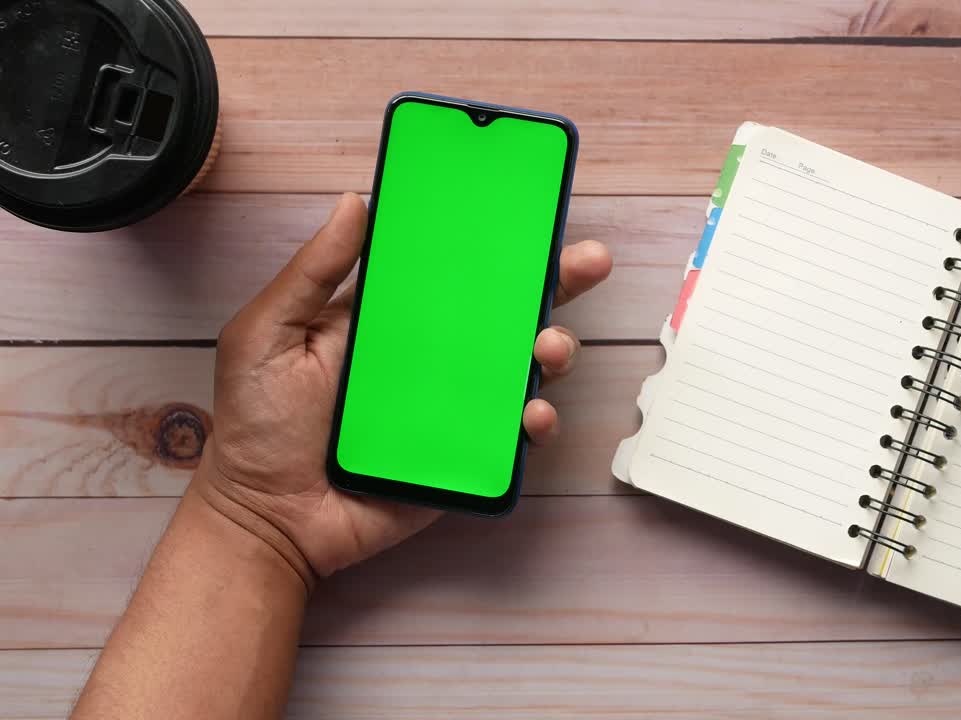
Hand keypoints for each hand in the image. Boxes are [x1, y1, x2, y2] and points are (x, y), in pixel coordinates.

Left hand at [190, 193, 611, 587]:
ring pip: (522, 369)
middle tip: (588, 260)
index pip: (453, 269)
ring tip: (550, 346)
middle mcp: (433, 356)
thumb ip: (312, 272)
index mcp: (392, 318)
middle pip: (506, 311)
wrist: (266, 519)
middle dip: (555, 281)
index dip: (494, 239)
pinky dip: (535, 423)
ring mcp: (454, 407)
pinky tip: (531, 414)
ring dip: (553, 349)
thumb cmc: (258, 425)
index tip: (531, 210)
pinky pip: (514, 436)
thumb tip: (355, 201)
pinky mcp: (465, 456)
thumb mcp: (268, 334)